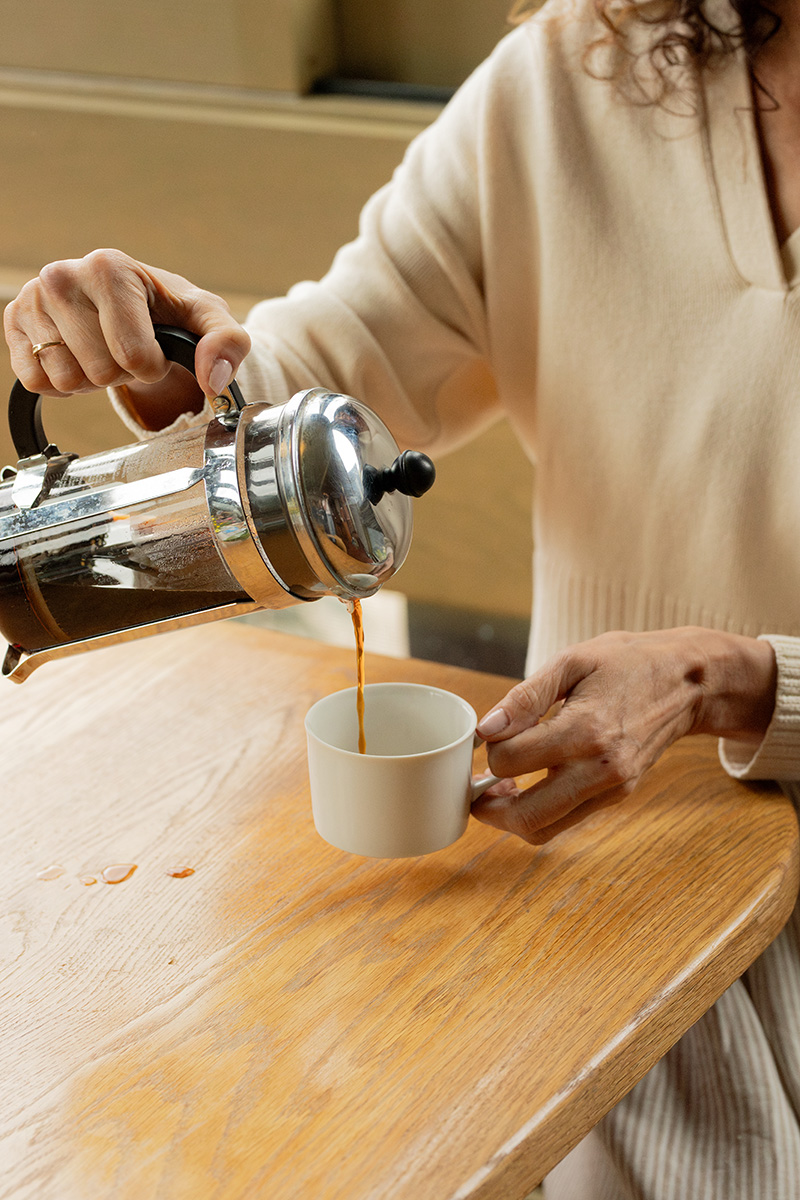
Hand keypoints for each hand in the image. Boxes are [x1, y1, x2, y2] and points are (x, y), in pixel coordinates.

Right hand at [3, 248, 250, 424]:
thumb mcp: (209, 320)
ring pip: (65, 380)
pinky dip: (61, 383)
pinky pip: (35, 382)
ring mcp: (32, 298)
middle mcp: (61, 275)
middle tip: (125, 349)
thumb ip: (228, 343)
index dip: (151, 366)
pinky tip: (76, 356)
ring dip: (91, 379)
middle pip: (98, 372)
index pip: (132, 356)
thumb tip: (213, 379)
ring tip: (101, 350)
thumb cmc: (169, 312)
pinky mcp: (14, 323)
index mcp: (108, 267)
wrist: (131, 306)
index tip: (154, 346)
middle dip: (120, 373)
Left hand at [472, 627, 776, 843]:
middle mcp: (601, 770)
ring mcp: (612, 789)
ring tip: (499, 788)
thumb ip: (525, 697)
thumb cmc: (627, 662)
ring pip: (545, 830)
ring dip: (512, 817)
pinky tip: (530, 783)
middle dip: (489, 808)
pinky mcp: (618, 796)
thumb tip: (485, 728)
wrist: (687, 681)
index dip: (487, 749)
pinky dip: (539, 812)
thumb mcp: (572, 662)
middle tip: (475, 786)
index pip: (510, 762)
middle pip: (526, 816)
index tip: (486, 734)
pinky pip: (567, 821)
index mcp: (585, 730)